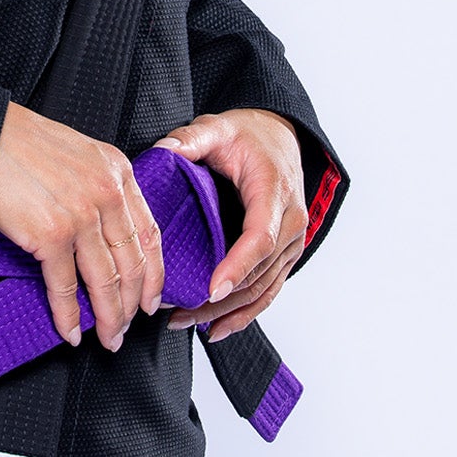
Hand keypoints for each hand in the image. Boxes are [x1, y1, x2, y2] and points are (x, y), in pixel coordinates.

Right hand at [0, 101, 165, 351]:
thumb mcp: (78, 154)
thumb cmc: (18, 142)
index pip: (150, 234)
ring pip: (105, 281)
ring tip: (106, 339)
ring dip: (108, 318)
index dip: (153, 275)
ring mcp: (81, 215)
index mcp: (117, 171)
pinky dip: (68, 315)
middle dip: (131, 306)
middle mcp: (107, 193)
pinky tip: (70, 331)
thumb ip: (99, 186)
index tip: (150, 299)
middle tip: (126, 329)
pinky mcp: (50, 234)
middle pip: (131, 264)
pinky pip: (65, 286)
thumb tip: (103, 231)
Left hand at [153, 110, 307, 343]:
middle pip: (259, 274)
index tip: (211, 290)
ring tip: (186, 323)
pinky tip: (217, 329)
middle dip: (219, 300)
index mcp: (274, 194)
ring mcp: (292, 242)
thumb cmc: (249, 134)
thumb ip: (191, 139)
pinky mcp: (286, 254)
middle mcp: (291, 223)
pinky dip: (245, 314)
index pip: (260, 239)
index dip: (237, 267)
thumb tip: (163, 152)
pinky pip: (270, 291)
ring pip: (264, 290)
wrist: (280, 135)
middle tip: (177, 313)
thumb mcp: (218, 127)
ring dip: (227, 313)